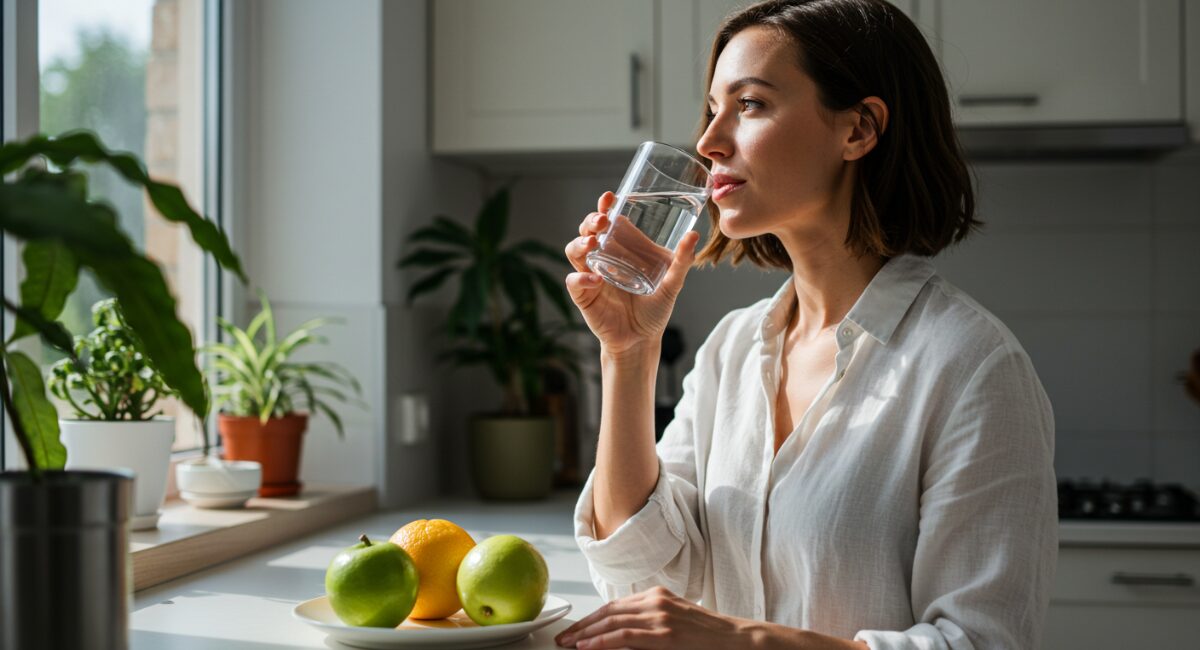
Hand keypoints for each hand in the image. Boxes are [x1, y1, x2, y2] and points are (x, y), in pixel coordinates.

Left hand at [554, 586, 752, 649]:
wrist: (738, 639)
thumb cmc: (707, 637)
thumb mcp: (674, 622)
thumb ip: (648, 625)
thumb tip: (619, 637)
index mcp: (656, 596)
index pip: (614, 606)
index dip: (590, 619)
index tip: (573, 630)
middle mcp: (655, 601)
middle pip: (608, 612)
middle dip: (581, 627)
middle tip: (561, 639)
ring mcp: (660, 616)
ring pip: (612, 622)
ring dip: (585, 635)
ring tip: (567, 644)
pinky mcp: (665, 633)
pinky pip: (625, 635)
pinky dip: (602, 641)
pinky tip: (587, 647)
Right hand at [564, 192, 701, 356]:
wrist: (642, 340)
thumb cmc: (655, 309)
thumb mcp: (672, 284)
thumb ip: (681, 261)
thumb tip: (693, 235)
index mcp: (620, 249)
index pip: (607, 222)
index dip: (604, 208)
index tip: (610, 198)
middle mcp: (602, 258)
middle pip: (587, 231)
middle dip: (591, 221)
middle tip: (603, 221)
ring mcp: (590, 276)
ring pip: (574, 250)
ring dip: (581, 243)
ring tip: (594, 244)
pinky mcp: (584, 296)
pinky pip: (574, 282)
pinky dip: (581, 278)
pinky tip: (595, 279)